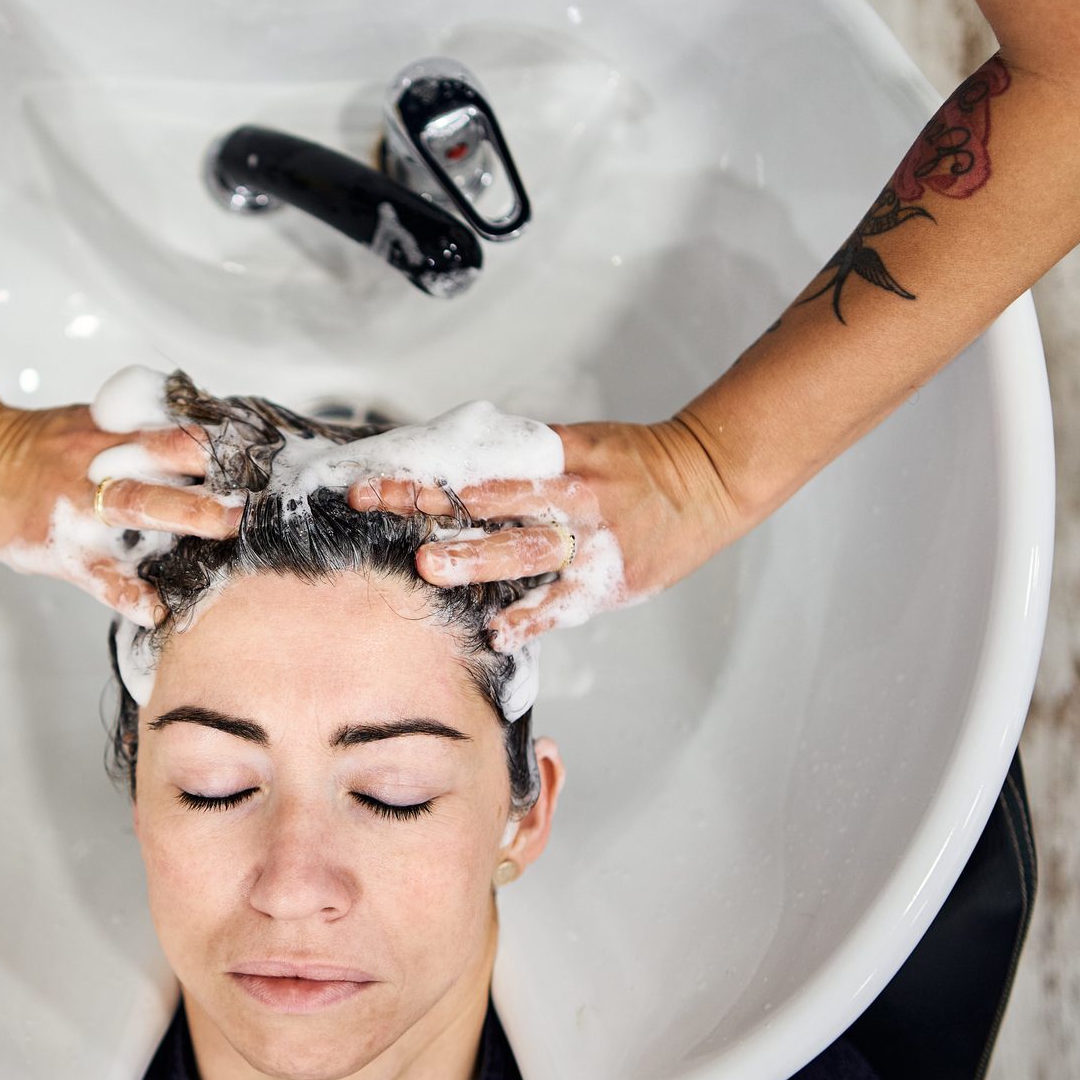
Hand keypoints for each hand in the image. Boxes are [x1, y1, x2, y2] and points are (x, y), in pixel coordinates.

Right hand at [0, 397, 240, 625]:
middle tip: (256, 487)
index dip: (218, 438)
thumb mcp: (89, 426)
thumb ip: (141, 435)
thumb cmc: (40, 449)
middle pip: (162, 459)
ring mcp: (80, 505)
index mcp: (111, 434)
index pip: (173, 428)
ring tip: (226, 528)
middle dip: (212, 473)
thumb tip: (208, 442)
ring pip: (136, 504)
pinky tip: (155, 608)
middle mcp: (100, 464)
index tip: (261, 448)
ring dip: (185, 514)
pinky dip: (126, 592)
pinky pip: (98, 574)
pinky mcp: (60, 548)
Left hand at [345, 417, 741, 650]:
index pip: (478, 465)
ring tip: (432, 567)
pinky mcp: (610, 579)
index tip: (372, 485)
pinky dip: (532, 617)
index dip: (424, 476)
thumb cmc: (630, 465)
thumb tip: (448, 481)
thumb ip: (520, 465)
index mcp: (556, 457)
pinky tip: (497, 633)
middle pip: (492, 500)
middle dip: (433, 507)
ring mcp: (591, 538)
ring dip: (478, 558)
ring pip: (527, 548)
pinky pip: (565, 602)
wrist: (707, 481)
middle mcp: (569, 495)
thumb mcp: (575, 446)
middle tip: (380, 510)